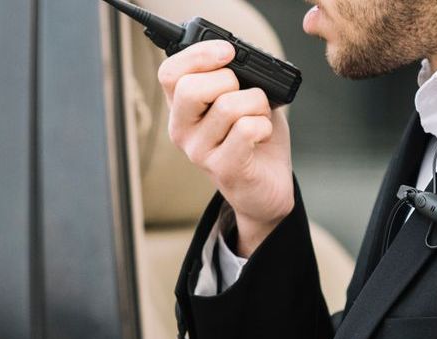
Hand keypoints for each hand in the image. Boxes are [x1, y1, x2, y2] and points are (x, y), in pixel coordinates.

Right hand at [159, 40, 293, 255]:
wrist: (267, 187)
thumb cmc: (253, 139)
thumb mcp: (239, 98)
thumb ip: (233, 77)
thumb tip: (237, 57)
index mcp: (182, 109)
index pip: (169, 73)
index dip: (198, 55)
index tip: (227, 53)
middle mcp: (182, 130)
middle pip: (190, 88)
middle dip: (229, 80)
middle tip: (244, 94)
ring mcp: (199, 152)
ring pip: (227, 106)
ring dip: (256, 104)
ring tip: (258, 117)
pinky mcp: (223, 169)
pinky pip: (246, 129)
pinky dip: (264, 125)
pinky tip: (262, 135)